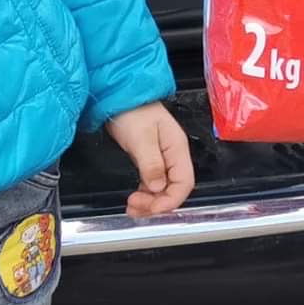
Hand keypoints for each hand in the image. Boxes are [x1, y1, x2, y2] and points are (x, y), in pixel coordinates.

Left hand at [104, 102, 193, 217]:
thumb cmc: (133, 110)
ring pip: (162, 189)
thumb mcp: (141, 137)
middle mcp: (173, 156)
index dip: (170, 200)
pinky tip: (135, 198)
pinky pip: (152, 183)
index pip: (184, 183)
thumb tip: (157, 187)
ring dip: (149, 202)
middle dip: (156, 203)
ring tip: (132, 207)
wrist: (119, 96)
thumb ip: (151, 164)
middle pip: (173, 189)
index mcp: (177, 149)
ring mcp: (162, 158)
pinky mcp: (150, 160)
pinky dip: (145, 194)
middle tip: (136, 207)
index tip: (152, 208)